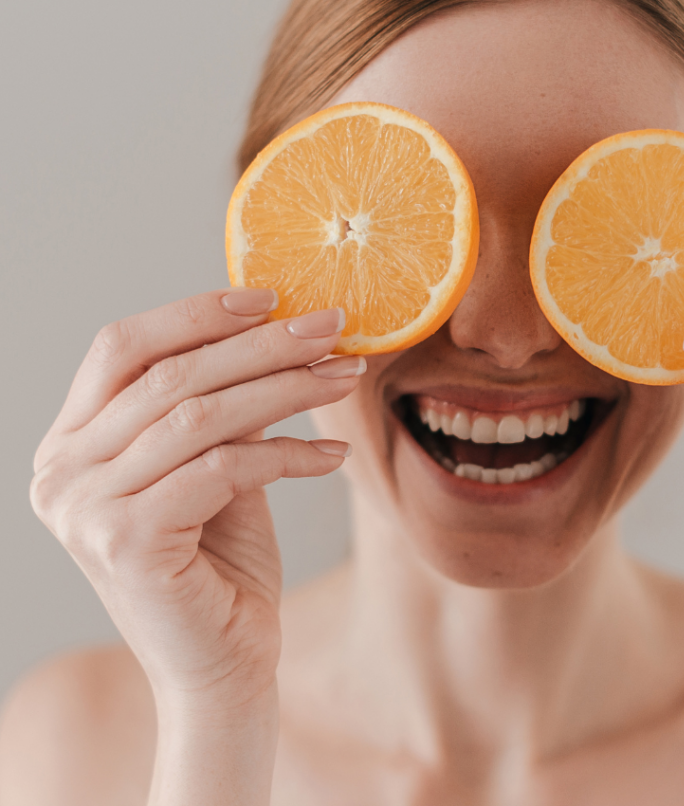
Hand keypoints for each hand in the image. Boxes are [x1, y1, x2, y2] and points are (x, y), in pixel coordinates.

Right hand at [31, 289, 362, 704]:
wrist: (222, 664)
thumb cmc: (221, 559)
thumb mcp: (216, 463)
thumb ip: (223, 401)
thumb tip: (278, 324)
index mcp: (71, 442)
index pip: (121, 347)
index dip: (194, 312)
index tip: (269, 297)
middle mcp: (62, 472)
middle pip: (169, 376)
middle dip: (262, 345)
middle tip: (332, 327)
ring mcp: (85, 510)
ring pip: (199, 417)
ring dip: (286, 388)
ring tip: (345, 376)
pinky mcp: (125, 544)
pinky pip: (223, 469)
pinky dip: (288, 454)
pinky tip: (333, 455)